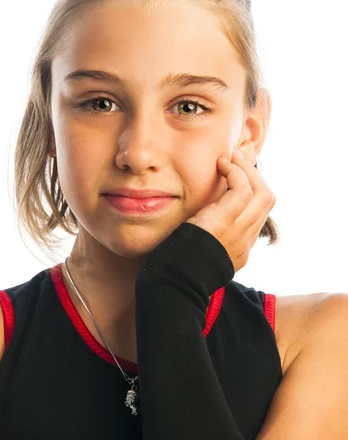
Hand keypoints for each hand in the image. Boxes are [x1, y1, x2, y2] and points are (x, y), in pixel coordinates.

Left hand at [186, 148, 275, 272]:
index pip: (258, 215)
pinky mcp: (227, 222)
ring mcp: (239, 232)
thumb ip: (206, 236)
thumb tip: (201, 220)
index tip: (238, 176)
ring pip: (261, 193)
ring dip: (246, 169)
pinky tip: (221, 165)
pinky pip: (242, 190)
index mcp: (239, 250)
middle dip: (255, 176)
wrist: (173, 283)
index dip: (252, 191)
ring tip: (231, 156)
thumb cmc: (176, 266)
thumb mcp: (198, 250)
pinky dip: (235, 172)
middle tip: (238, 159)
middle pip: (267, 201)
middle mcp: (245, 241)